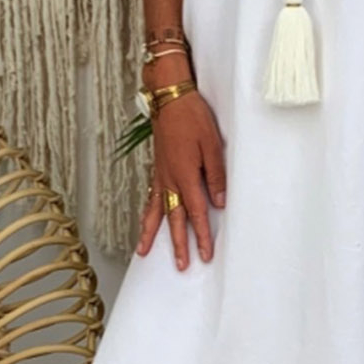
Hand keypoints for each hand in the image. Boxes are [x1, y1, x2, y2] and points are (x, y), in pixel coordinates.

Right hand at [136, 90, 226, 268]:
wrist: (170, 98)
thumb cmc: (193, 117)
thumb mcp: (213, 145)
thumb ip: (216, 176)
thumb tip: (219, 202)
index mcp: (186, 175)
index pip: (197, 213)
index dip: (202, 235)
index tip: (205, 254)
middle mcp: (170, 180)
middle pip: (175, 219)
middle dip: (178, 244)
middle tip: (182, 265)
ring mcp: (161, 175)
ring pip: (157, 211)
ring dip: (152, 233)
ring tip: (144, 252)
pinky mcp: (157, 169)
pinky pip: (150, 197)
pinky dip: (147, 213)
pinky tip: (146, 222)